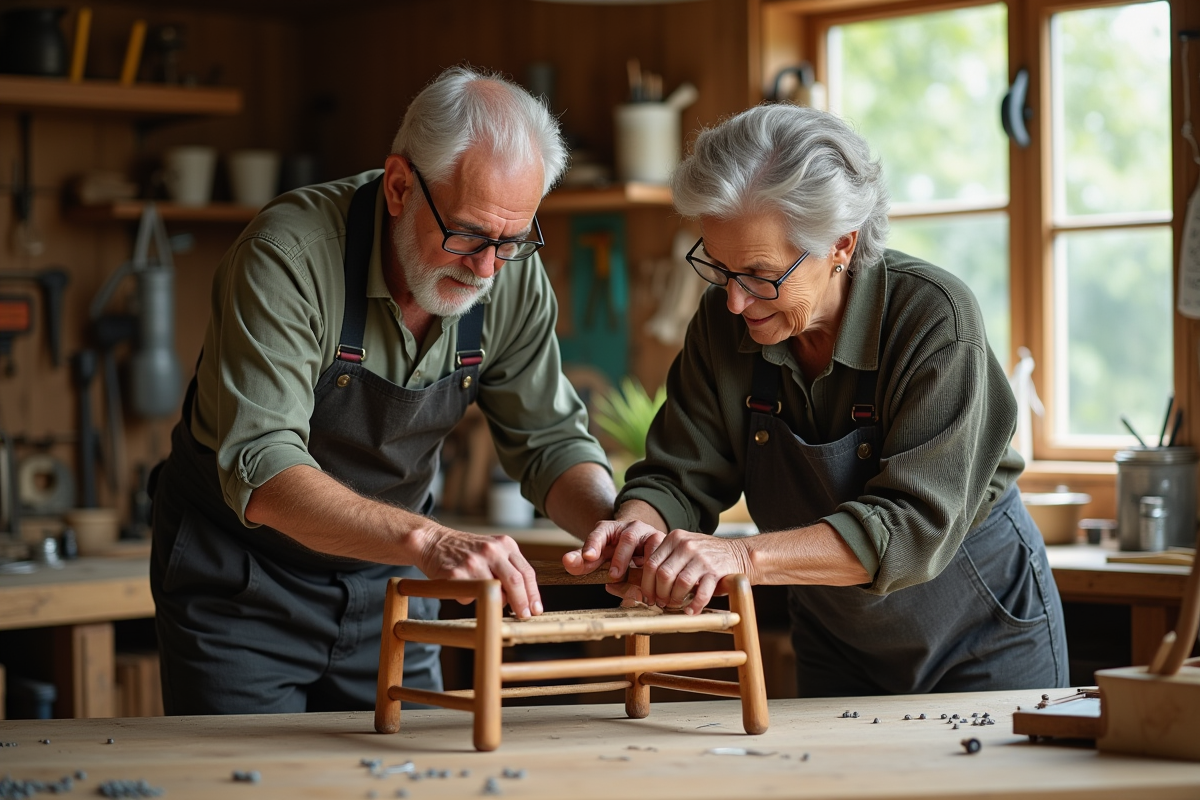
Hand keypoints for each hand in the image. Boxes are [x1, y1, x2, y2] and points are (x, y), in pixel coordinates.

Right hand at [417, 527, 540, 617]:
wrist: (433, 542)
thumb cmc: (466, 551)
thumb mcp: (493, 550)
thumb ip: (509, 568)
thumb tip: (525, 600)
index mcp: (505, 544)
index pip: (526, 572)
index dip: (533, 594)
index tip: (536, 609)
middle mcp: (491, 550)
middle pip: (515, 581)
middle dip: (522, 603)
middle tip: (524, 616)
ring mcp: (473, 561)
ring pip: (494, 592)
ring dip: (492, 601)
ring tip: (482, 595)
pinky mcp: (455, 573)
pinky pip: (469, 596)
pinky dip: (468, 599)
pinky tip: (463, 589)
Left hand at [562, 518, 665, 579]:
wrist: (637, 543)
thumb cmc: (612, 551)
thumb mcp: (595, 555)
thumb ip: (579, 560)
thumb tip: (567, 562)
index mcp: (609, 528)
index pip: (599, 533)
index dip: (593, 545)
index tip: (587, 557)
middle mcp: (632, 527)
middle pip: (627, 539)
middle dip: (620, 557)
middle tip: (613, 576)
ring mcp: (650, 534)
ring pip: (650, 546)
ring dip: (644, 567)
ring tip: (638, 588)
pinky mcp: (664, 544)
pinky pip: (664, 557)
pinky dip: (659, 572)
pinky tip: (653, 588)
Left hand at [636, 530, 750, 614]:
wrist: (738, 553)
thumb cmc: (706, 555)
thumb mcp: (684, 546)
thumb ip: (666, 558)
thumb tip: (644, 583)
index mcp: (674, 538)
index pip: (651, 563)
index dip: (646, 584)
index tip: (648, 597)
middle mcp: (686, 545)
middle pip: (663, 574)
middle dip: (660, 593)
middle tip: (662, 603)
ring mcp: (702, 557)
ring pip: (680, 583)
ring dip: (676, 599)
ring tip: (676, 605)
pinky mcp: (716, 571)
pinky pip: (701, 593)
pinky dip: (695, 605)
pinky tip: (692, 610)